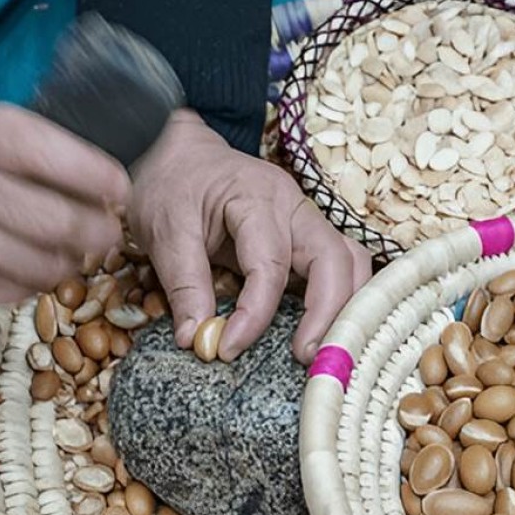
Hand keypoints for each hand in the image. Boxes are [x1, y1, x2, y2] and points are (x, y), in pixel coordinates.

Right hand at [0, 99, 128, 315]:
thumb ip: (35, 141)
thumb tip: (107, 180)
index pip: (45, 154)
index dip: (95, 175)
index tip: (120, 188)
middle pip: (56, 219)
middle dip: (98, 229)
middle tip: (110, 230)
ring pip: (48, 263)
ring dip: (73, 260)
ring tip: (73, 247)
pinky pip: (26, 289)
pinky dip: (41, 279)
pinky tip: (33, 261)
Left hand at [128, 109, 371, 363]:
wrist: (179, 155)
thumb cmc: (172, 186)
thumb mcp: (163, 232)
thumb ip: (184, 285)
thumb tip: (196, 338)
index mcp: (256, 196)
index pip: (270, 264)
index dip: (255, 314)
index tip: (228, 348)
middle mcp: (293, 205)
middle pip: (334, 259)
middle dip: (326, 313)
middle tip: (304, 358)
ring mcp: (306, 219)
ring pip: (350, 261)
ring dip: (345, 306)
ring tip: (321, 349)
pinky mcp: (307, 236)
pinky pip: (340, 266)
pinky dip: (341, 298)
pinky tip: (324, 330)